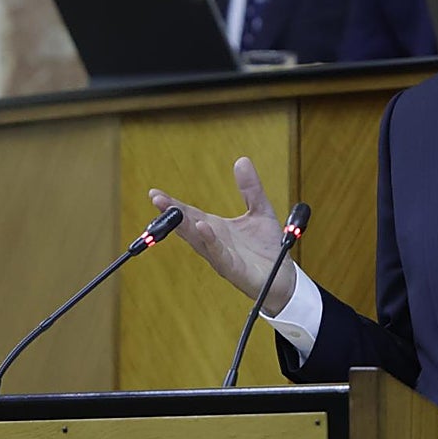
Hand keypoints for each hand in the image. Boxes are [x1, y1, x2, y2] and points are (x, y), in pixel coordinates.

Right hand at [149, 156, 297, 316]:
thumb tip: (242, 160)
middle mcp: (214, 242)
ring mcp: (221, 256)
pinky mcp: (233, 269)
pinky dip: (210, 241)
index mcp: (216, 228)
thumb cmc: (266, 247)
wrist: (283, 278)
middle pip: (188, 225)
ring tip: (174, 211)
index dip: (173, 204)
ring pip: (199, 240)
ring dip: (186, 227)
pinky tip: (202, 228)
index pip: (190, 214)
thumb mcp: (260, 210)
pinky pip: (219, 254)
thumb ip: (250, 188)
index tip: (155, 193)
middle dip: (172, 213)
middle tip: (156, 199)